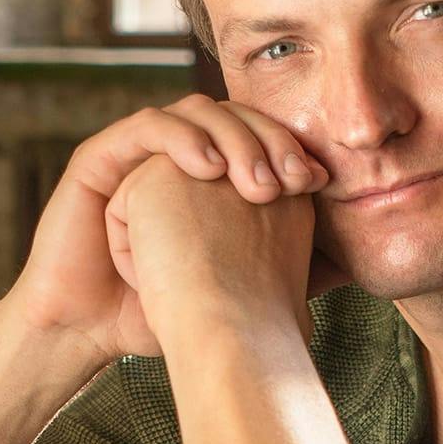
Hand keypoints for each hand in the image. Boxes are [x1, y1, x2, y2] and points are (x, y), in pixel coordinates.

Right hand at [3, 96, 329, 361]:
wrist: (91, 331)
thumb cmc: (160, 315)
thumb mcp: (233, 292)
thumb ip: (282, 269)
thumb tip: (351, 265)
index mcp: (210, 178)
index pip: (261, 137)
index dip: (291, 150)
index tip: (317, 184)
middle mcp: (177, 156)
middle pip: (235, 116)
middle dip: (269, 139)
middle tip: (292, 177)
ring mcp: (140, 152)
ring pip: (196, 111)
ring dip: (233, 136)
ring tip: (255, 180)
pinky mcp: (102, 157)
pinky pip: (147, 126)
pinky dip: (182, 137)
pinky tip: (207, 167)